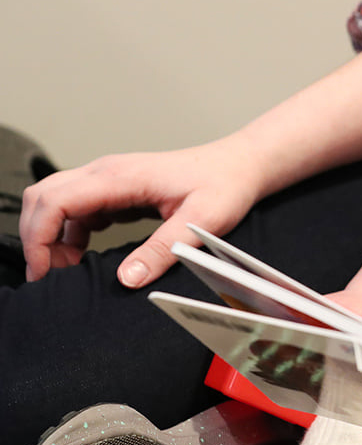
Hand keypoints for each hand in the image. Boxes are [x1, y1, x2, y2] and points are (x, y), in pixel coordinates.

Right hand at [20, 141, 262, 286]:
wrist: (241, 166)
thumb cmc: (224, 185)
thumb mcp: (199, 222)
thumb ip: (162, 249)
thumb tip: (127, 278)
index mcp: (120, 177)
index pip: (54, 201)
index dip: (38, 238)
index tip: (44, 272)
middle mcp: (107, 173)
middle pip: (44, 198)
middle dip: (36, 237)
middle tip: (50, 276)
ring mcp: (110, 179)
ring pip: (56, 201)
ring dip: (51, 235)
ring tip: (68, 269)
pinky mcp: (117, 189)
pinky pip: (78, 208)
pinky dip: (70, 232)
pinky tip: (85, 254)